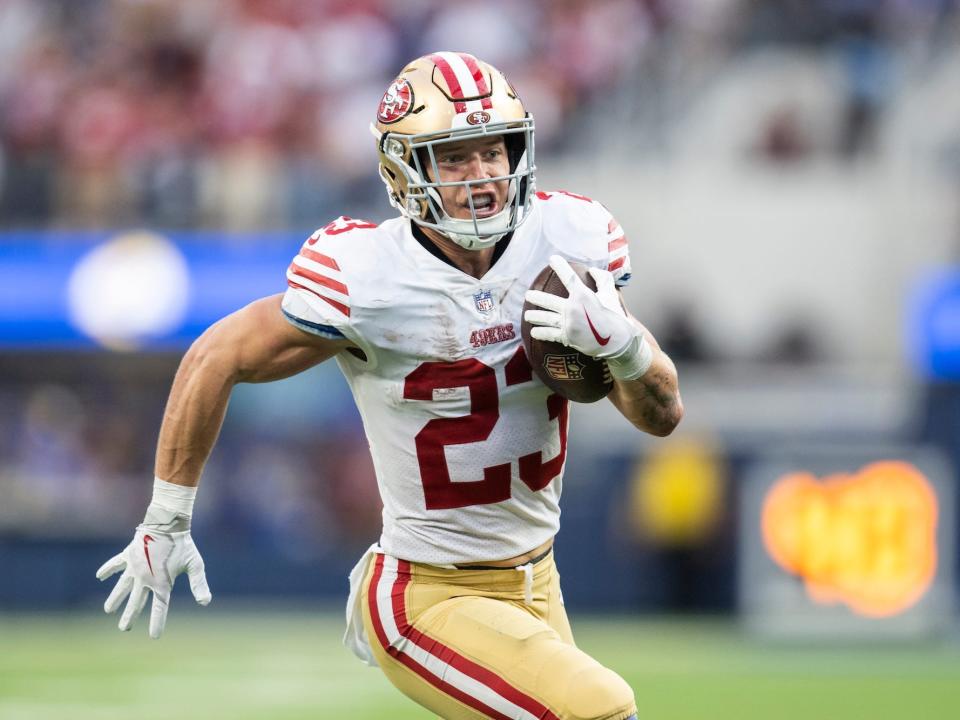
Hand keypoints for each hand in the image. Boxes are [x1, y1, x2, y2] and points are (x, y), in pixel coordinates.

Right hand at [96, 526, 210, 638]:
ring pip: (122, 587)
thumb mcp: (195, 565)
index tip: (154, 637)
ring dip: (115, 599)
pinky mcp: (129, 555)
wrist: (168, 524)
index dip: (157, 622)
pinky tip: (99, 576)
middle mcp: (145, 579)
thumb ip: (199, 584)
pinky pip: (115, 564)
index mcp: (162, 583)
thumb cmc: (183, 545)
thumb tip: (205, 603)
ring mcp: (135, 567)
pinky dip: (107, 569)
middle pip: (136, 602)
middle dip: (130, 616)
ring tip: (108, 609)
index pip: (160, 608)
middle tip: (124, 628)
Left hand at [524, 255, 639, 358]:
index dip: (559, 266)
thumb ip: (602, 279)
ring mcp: (568, 324)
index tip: (552, 259)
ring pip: (545, 318)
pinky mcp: (567, 337)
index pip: (568, 277)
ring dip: (533, 316)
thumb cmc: (615, 316)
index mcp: (583, 295)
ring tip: (528, 315)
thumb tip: (591, 270)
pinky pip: (549, 334)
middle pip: (547, 300)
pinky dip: (540, 333)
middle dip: (535, 296)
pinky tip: (534, 332)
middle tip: (528, 294)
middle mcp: (572, 308)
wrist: (618, 341)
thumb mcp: (611, 294)